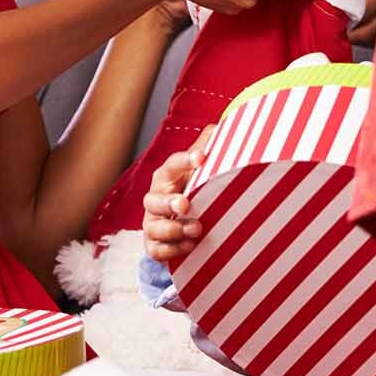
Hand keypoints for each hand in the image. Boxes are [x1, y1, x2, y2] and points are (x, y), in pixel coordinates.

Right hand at [142, 126, 214, 260]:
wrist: (183, 221)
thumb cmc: (194, 188)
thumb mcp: (200, 169)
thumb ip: (208, 148)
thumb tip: (222, 126)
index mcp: (168, 176)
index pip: (172, 165)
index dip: (185, 160)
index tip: (202, 158)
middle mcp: (156, 199)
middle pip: (153, 200)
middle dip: (168, 202)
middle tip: (186, 204)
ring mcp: (153, 223)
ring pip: (153, 227)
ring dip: (173, 228)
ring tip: (197, 229)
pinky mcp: (155, 245)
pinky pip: (156, 250)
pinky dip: (172, 249)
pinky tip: (190, 246)